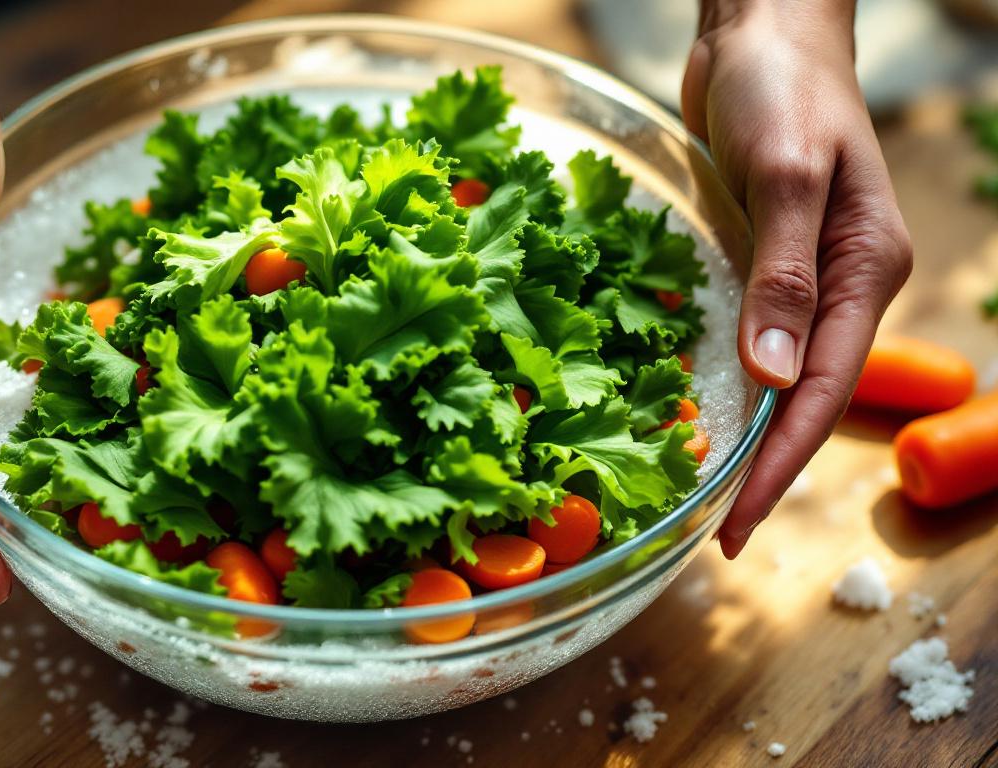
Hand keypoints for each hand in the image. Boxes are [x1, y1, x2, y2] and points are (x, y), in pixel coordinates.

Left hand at [681, 1, 911, 556]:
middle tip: (712, 532)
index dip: (779, 465)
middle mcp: (843, 284)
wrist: (764, 29)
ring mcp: (805, 275)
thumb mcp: (788, 175)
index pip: (821, 392)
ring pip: (781, 376)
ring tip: (704, 493)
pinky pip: (754, 339)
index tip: (733, 526)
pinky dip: (731, 383)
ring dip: (748, 435)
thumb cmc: (786, 88)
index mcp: (867, 271)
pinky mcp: (767, 260)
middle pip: (805, 398)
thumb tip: (771, 377)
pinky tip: (704, 412)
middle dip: (764, 468)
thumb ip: (784, 275)